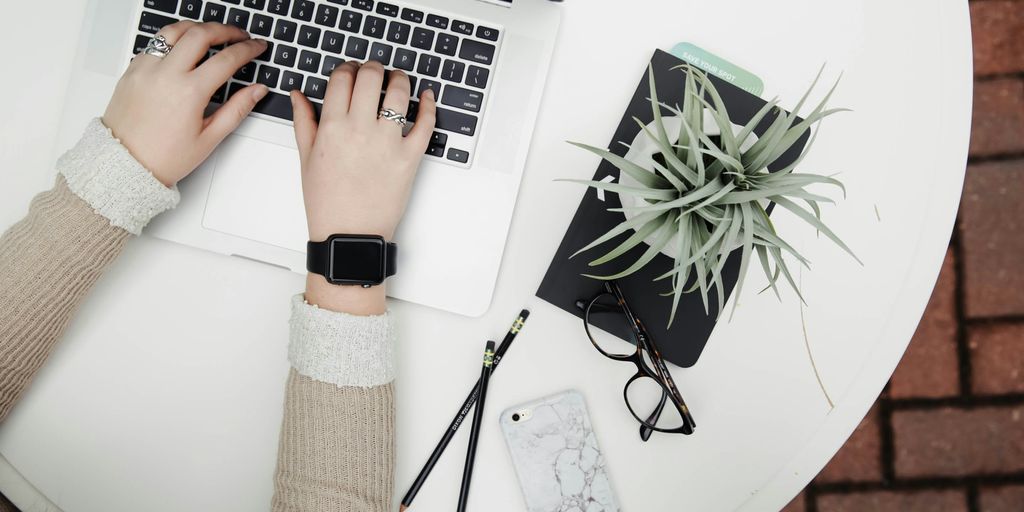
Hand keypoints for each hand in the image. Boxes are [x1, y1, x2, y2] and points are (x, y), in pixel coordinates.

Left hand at [103, 22, 268, 186]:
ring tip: (211, 33)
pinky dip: (173, 40)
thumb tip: (257, 91)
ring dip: (197, 28)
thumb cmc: (164, 157)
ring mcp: (146, 69)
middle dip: (225, 30)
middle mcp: (166, 74)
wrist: (124, 164)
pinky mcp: (132, 70)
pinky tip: (183, 49)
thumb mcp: (209, 138)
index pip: (227, 59)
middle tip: (239, 35)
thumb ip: (237, 109)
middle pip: (200, 34)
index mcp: (189, 92)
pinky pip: (155, 44)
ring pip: (174, 31)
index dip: (247, 49)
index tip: (256, 47)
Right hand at [292, 61, 436, 313]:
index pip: (342, 78)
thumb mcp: (306, 159)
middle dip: (373, 67)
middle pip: (371, 77)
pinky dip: (429, 105)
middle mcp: (360, 130)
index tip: (351, 71)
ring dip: (400, 79)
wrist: (349, 235)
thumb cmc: (327, 202)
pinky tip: (426, 97)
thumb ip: (303, 121)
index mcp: (332, 127)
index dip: (347, 68)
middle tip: (375, 71)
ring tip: (398, 79)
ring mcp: (388, 143)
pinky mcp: (410, 158)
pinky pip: (425, 123)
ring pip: (399, 93)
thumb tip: (299, 95)